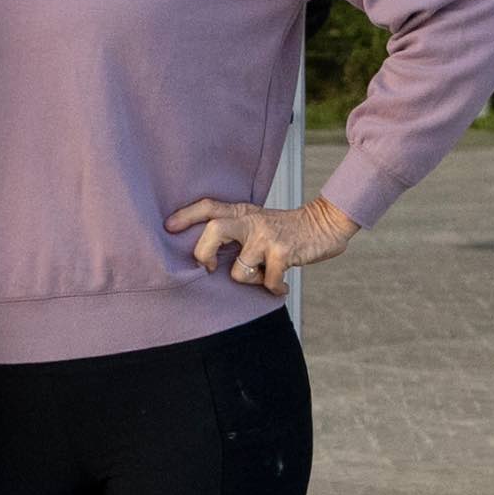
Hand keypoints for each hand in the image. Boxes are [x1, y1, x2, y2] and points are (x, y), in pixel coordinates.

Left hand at [167, 193, 357, 294]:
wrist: (325, 224)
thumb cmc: (286, 230)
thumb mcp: (258, 222)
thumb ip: (236, 231)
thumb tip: (206, 256)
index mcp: (243, 213)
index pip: (209, 206)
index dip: (186, 215)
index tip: (168, 227)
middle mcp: (251, 221)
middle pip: (214, 230)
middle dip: (204, 254)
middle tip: (209, 268)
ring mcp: (266, 236)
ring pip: (239, 270)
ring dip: (251, 281)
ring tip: (263, 276)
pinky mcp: (283, 252)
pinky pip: (267, 282)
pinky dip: (274, 288)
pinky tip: (281, 284)